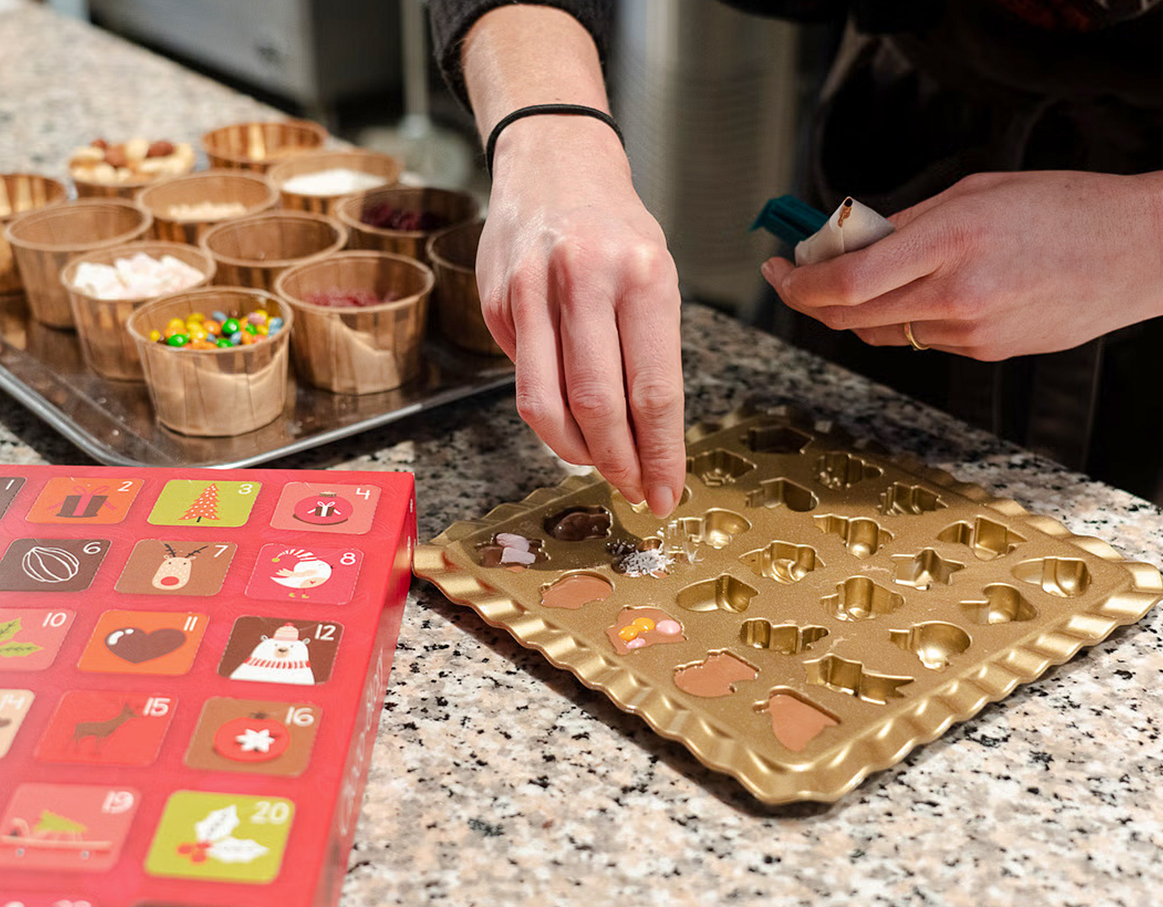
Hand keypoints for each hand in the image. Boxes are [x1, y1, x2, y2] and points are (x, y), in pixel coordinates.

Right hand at [478, 116, 685, 514]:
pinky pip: (523, 377)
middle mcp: (585, 279)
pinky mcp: (496, 302)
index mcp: (642, 273)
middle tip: (633, 490)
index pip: (653, 389)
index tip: (666, 491)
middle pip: (597, 405)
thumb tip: (648, 440)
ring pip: (546, 404)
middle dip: (618, 463)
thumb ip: (650, 351)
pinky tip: (567, 415)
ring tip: (599, 465)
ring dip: (575, 452)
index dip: (660, 454)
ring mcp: (532, 290)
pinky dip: (548, 410)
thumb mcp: (656, 271)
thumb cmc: (614, 225)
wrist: (553, 159)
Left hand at [760, 170, 1162, 359]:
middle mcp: (957, 295)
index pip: (846, 280)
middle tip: (798, 275)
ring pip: (882, 331)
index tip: (777, 268)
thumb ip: (907, 222)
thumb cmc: (1066, 207)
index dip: (797, 282)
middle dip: (812, 299)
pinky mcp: (987, 353)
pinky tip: (934, 290)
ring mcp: (972, 333)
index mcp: (953, 241)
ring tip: (869, 273)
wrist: (1144, 252)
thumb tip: (847, 243)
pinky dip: (908, 316)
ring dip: (859, 308)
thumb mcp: (977, 191)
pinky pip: (922, 339)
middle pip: (850, 316)